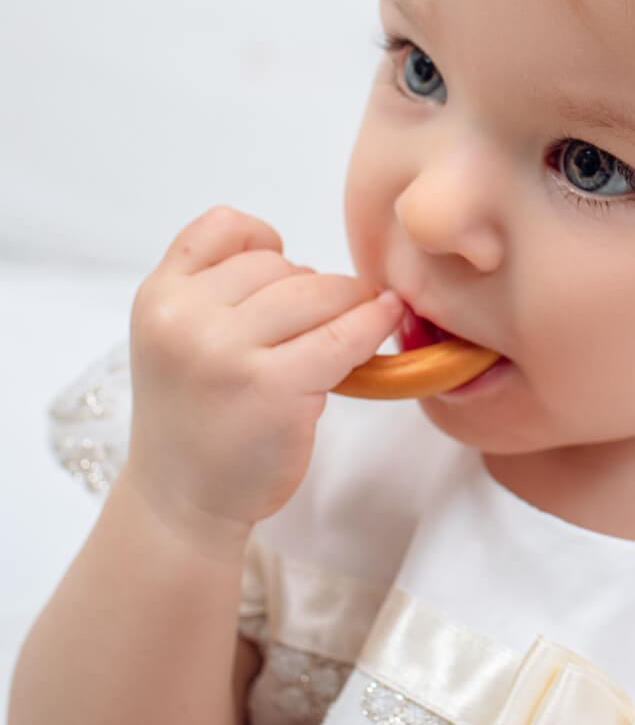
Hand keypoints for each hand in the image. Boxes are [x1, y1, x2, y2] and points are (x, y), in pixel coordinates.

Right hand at [125, 205, 401, 557]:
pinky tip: (386, 317)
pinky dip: (374, 321)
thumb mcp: (175, 336)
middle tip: (319, 322)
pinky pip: (345, 334)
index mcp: (158, 297)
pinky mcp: (275, 387)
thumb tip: (309, 266)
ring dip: (348, 301)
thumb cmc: (195, 411)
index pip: (222, 226)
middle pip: (280, 265)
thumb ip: (217, 289)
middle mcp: (185, 319)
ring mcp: (228, 352)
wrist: (181, 497)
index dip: (260, 239)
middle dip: (311, 286)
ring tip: (351, 323)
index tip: (281, 269)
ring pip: (317, 291)